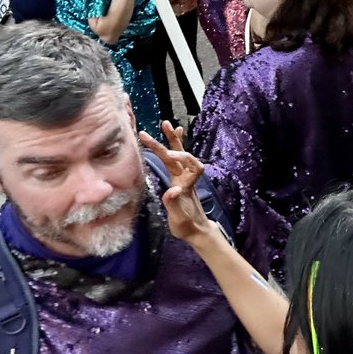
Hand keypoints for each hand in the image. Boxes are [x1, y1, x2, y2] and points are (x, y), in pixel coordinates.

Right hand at [138, 124, 219, 242]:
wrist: (196, 230)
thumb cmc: (187, 226)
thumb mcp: (179, 218)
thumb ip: (174, 204)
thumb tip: (172, 189)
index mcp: (187, 186)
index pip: (193, 167)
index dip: (184, 158)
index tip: (169, 154)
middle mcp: (186, 179)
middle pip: (179, 157)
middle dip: (168, 142)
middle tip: (156, 128)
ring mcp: (182, 178)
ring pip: (177, 156)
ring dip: (172, 140)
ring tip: (166, 123)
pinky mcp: (178, 180)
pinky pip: (177, 161)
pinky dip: (175, 148)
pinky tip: (175, 135)